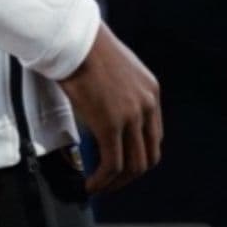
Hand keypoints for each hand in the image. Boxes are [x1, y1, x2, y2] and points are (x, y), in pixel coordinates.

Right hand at [59, 22, 161, 192]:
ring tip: (99, 187)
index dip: (138, 156)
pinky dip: (103, 180)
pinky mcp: (111, 125)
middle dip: (130, 175)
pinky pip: (112, 164)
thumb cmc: (84, 47)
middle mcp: (147, 105)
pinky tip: (91, 184)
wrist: (74, 38)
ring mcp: (131, 116)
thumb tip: (104, 108)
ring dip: (116, 183)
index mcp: (150, 91)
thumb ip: (118, 91)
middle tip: (111, 182)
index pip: (153, 137)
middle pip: (148, 155)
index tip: (120, 164)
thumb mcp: (115, 69)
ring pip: (133, 166)